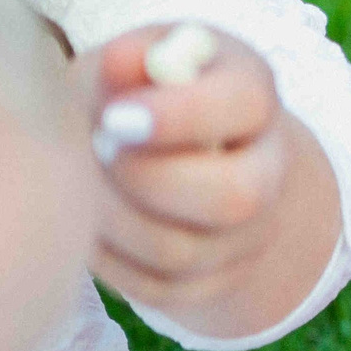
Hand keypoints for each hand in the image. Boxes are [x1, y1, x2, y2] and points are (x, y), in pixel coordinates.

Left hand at [79, 25, 340, 337]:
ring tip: (80, 184)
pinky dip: (110, 260)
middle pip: (236, 198)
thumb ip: (128, 60)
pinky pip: (159, 290)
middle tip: (96, 154)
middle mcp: (270, 168)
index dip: (180, 116)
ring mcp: (251, 233)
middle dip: (149, 181)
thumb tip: (123, 64)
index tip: (114, 116)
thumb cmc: (135, 94)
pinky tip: (91, 222)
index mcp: (252, 95)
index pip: (247, 104)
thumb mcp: (131, 61)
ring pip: (182, 251)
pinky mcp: (218, 281)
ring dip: (111, 220)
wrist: (162, 156)